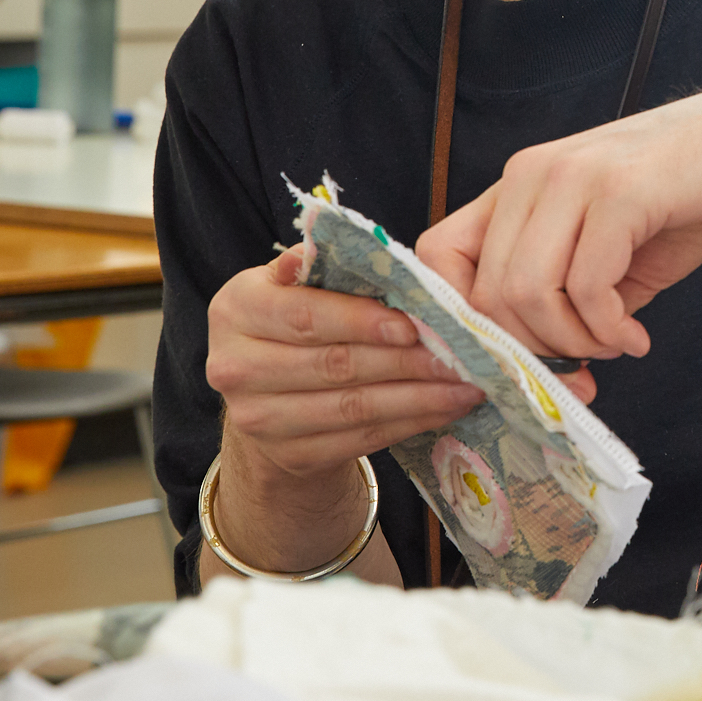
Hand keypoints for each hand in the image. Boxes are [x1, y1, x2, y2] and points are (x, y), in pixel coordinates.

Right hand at [204, 246, 490, 480]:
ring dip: (418, 397)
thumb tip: (346, 243)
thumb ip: (318, 267)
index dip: (361, 321)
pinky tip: (446, 409)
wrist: (266, 398)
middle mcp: (236, 368)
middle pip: (334, 365)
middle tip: (458, 355)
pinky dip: (410, 423)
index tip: (413, 324)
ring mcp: (259, 420)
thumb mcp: (292, 285)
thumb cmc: (293, 323)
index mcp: (235, 310)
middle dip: (404, 360)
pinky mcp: (291, 456)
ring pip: (353, 408)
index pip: (305, 316)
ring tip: (466, 384)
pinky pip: (361, 439)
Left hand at [417, 72, 701, 361]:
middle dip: (534, 348)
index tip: (515, 358)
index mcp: (517, 185)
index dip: (462, 318)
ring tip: (616, 342)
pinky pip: (586, 288)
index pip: (438, 255)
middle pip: (486, 293)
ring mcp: (571, 178)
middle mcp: (530, 174)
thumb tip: (537, 372)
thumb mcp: (604, 250)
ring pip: (527, 293)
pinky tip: (635, 334)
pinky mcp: (617, 192)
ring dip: (574, 341)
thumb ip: (563, 298)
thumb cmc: (682, 199)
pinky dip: (609, 331)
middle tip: (583, 363)